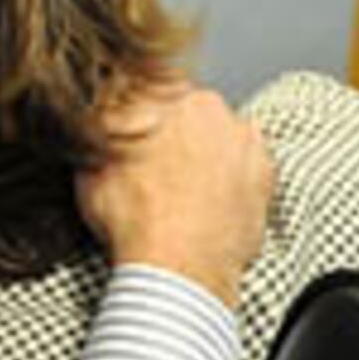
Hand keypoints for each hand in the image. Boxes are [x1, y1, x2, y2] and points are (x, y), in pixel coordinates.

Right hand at [76, 82, 271, 305]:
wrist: (180, 270)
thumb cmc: (137, 221)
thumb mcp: (91, 164)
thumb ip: (101, 129)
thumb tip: (98, 114)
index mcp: (168, 97)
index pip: (153, 90)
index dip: (142, 117)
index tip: (138, 138)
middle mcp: (212, 110)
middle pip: (192, 113)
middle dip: (177, 136)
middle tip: (156, 172)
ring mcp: (245, 141)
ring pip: (221, 139)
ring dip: (207, 157)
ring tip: (182, 195)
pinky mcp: (267, 175)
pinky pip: (247, 169)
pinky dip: (232, 182)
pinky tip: (208, 205)